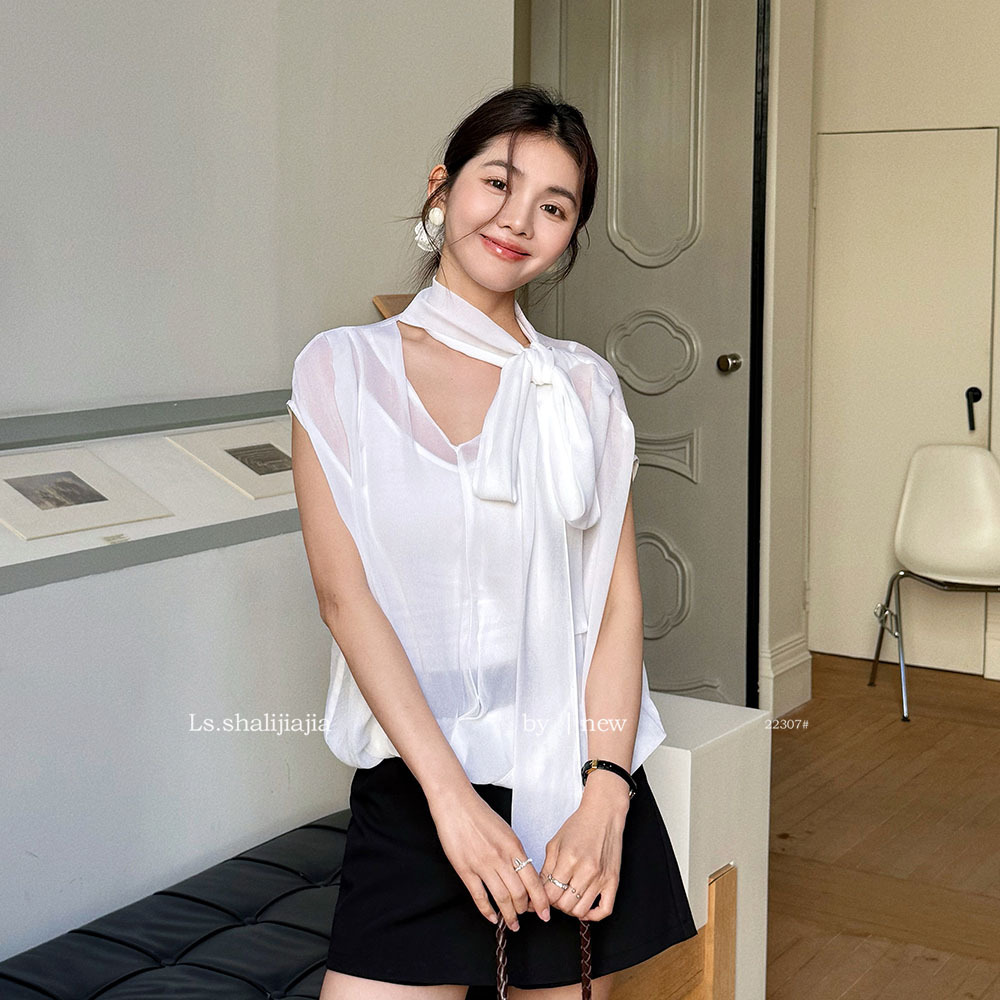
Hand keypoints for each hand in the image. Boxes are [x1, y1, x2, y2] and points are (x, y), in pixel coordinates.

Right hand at [426, 785, 551, 931]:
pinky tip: (493, 917)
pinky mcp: (465, 870)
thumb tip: (524, 874)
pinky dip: (487, 911)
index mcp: (513, 846)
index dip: (540, 901)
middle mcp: (500, 857)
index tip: (545, 913)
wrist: (456, 804)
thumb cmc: (481, 814)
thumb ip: (515, 852)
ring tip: (513, 924)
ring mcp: (482, 865)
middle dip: (525, 910)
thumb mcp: (506, 831)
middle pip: (519, 893)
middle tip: (526, 916)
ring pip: (501, 898)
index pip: (533, 881)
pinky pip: (479, 896)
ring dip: (509, 915)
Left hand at [531, 773, 629, 921]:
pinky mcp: (613, 881)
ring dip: (571, 909)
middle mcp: (586, 870)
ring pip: (581, 911)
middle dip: (555, 903)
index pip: (550, 894)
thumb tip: (538, 891)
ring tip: (568, 899)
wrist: (603, 814)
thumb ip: (546, 869)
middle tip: (554, 896)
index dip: (541, 899)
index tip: (540, 897)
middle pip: (564, 905)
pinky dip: (593, 915)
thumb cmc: (579, 826)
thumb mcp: (555, 843)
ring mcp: (601, 878)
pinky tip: (585, 909)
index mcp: (568, 859)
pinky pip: (605, 910)